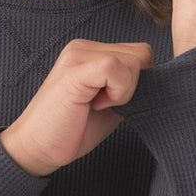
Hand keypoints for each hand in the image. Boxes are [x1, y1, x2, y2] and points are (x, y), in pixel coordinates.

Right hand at [0, 39, 154, 175]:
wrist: (36, 148)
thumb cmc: (71, 131)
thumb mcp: (110, 105)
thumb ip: (129, 87)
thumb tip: (158, 83)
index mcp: (91, 52)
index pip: (140, 53)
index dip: (139, 82)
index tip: (113, 103)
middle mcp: (84, 47)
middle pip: (143, 54)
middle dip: (134, 85)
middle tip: (104, 104)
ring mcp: (79, 55)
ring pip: (135, 60)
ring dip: (125, 90)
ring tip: (96, 104)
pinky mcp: (76, 70)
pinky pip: (116, 68)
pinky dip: (117, 92)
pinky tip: (95, 104)